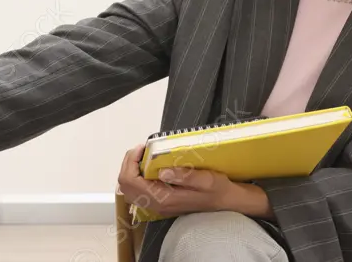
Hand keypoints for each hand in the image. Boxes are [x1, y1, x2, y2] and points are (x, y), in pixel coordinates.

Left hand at [117, 144, 272, 219]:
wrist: (226, 202)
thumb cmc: (217, 189)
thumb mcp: (206, 180)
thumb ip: (184, 176)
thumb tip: (162, 171)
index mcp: (164, 199)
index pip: (131, 182)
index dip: (131, 161)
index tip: (142, 147)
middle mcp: (157, 205)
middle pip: (125, 185)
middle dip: (128, 163)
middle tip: (141, 149)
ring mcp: (157, 205)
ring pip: (129, 189)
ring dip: (131, 169)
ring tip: (143, 156)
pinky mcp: (160, 202)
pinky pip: (137, 190)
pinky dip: (137, 176)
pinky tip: (149, 166)